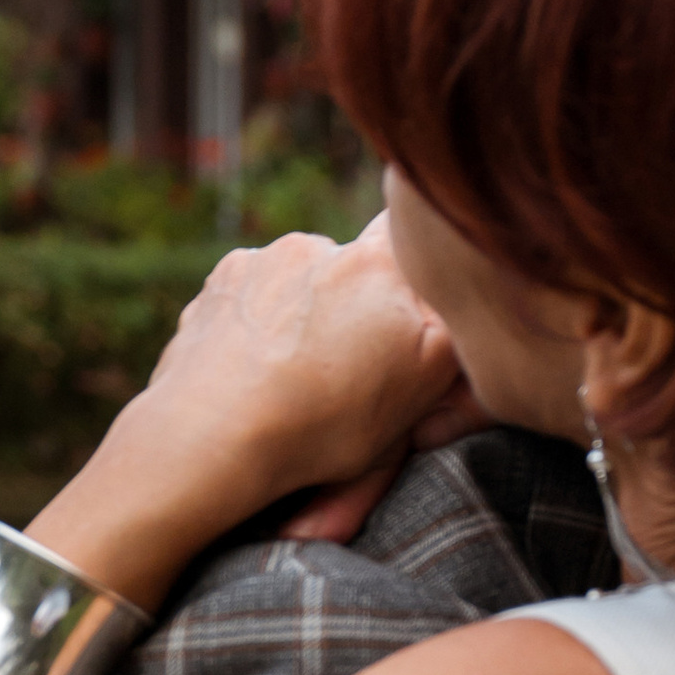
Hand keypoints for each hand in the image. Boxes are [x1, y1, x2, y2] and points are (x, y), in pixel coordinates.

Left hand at [35, 219, 470, 605]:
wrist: (209, 438)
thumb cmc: (321, 429)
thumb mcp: (419, 399)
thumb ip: (454, 347)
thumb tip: (466, 326)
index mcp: (383, 268)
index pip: (416, 236)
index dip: (419, 267)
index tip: (412, 310)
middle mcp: (324, 246)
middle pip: (360, 268)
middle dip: (359, 312)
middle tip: (352, 376)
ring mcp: (266, 258)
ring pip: (307, 281)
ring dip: (309, 318)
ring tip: (300, 383)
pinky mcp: (223, 278)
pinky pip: (260, 292)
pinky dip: (264, 324)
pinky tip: (261, 372)